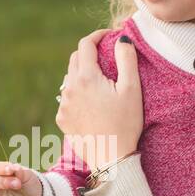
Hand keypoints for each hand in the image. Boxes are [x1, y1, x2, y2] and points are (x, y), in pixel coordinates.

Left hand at [55, 30, 142, 168]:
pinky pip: (67, 99)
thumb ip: (127, 58)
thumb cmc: (125, 124)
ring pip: (70, 79)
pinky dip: (78, 94)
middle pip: (75, 59)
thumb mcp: (132, 89)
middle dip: (89, 53)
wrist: (111, 159)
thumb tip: (122, 38)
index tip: (107, 36)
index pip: (86, 44)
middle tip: (105, 56)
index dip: (97, 36)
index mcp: (86, 78)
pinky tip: (92, 103)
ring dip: (82, 74)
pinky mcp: (62, 119)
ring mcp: (63, 105)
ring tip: (99, 82)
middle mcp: (70, 89)